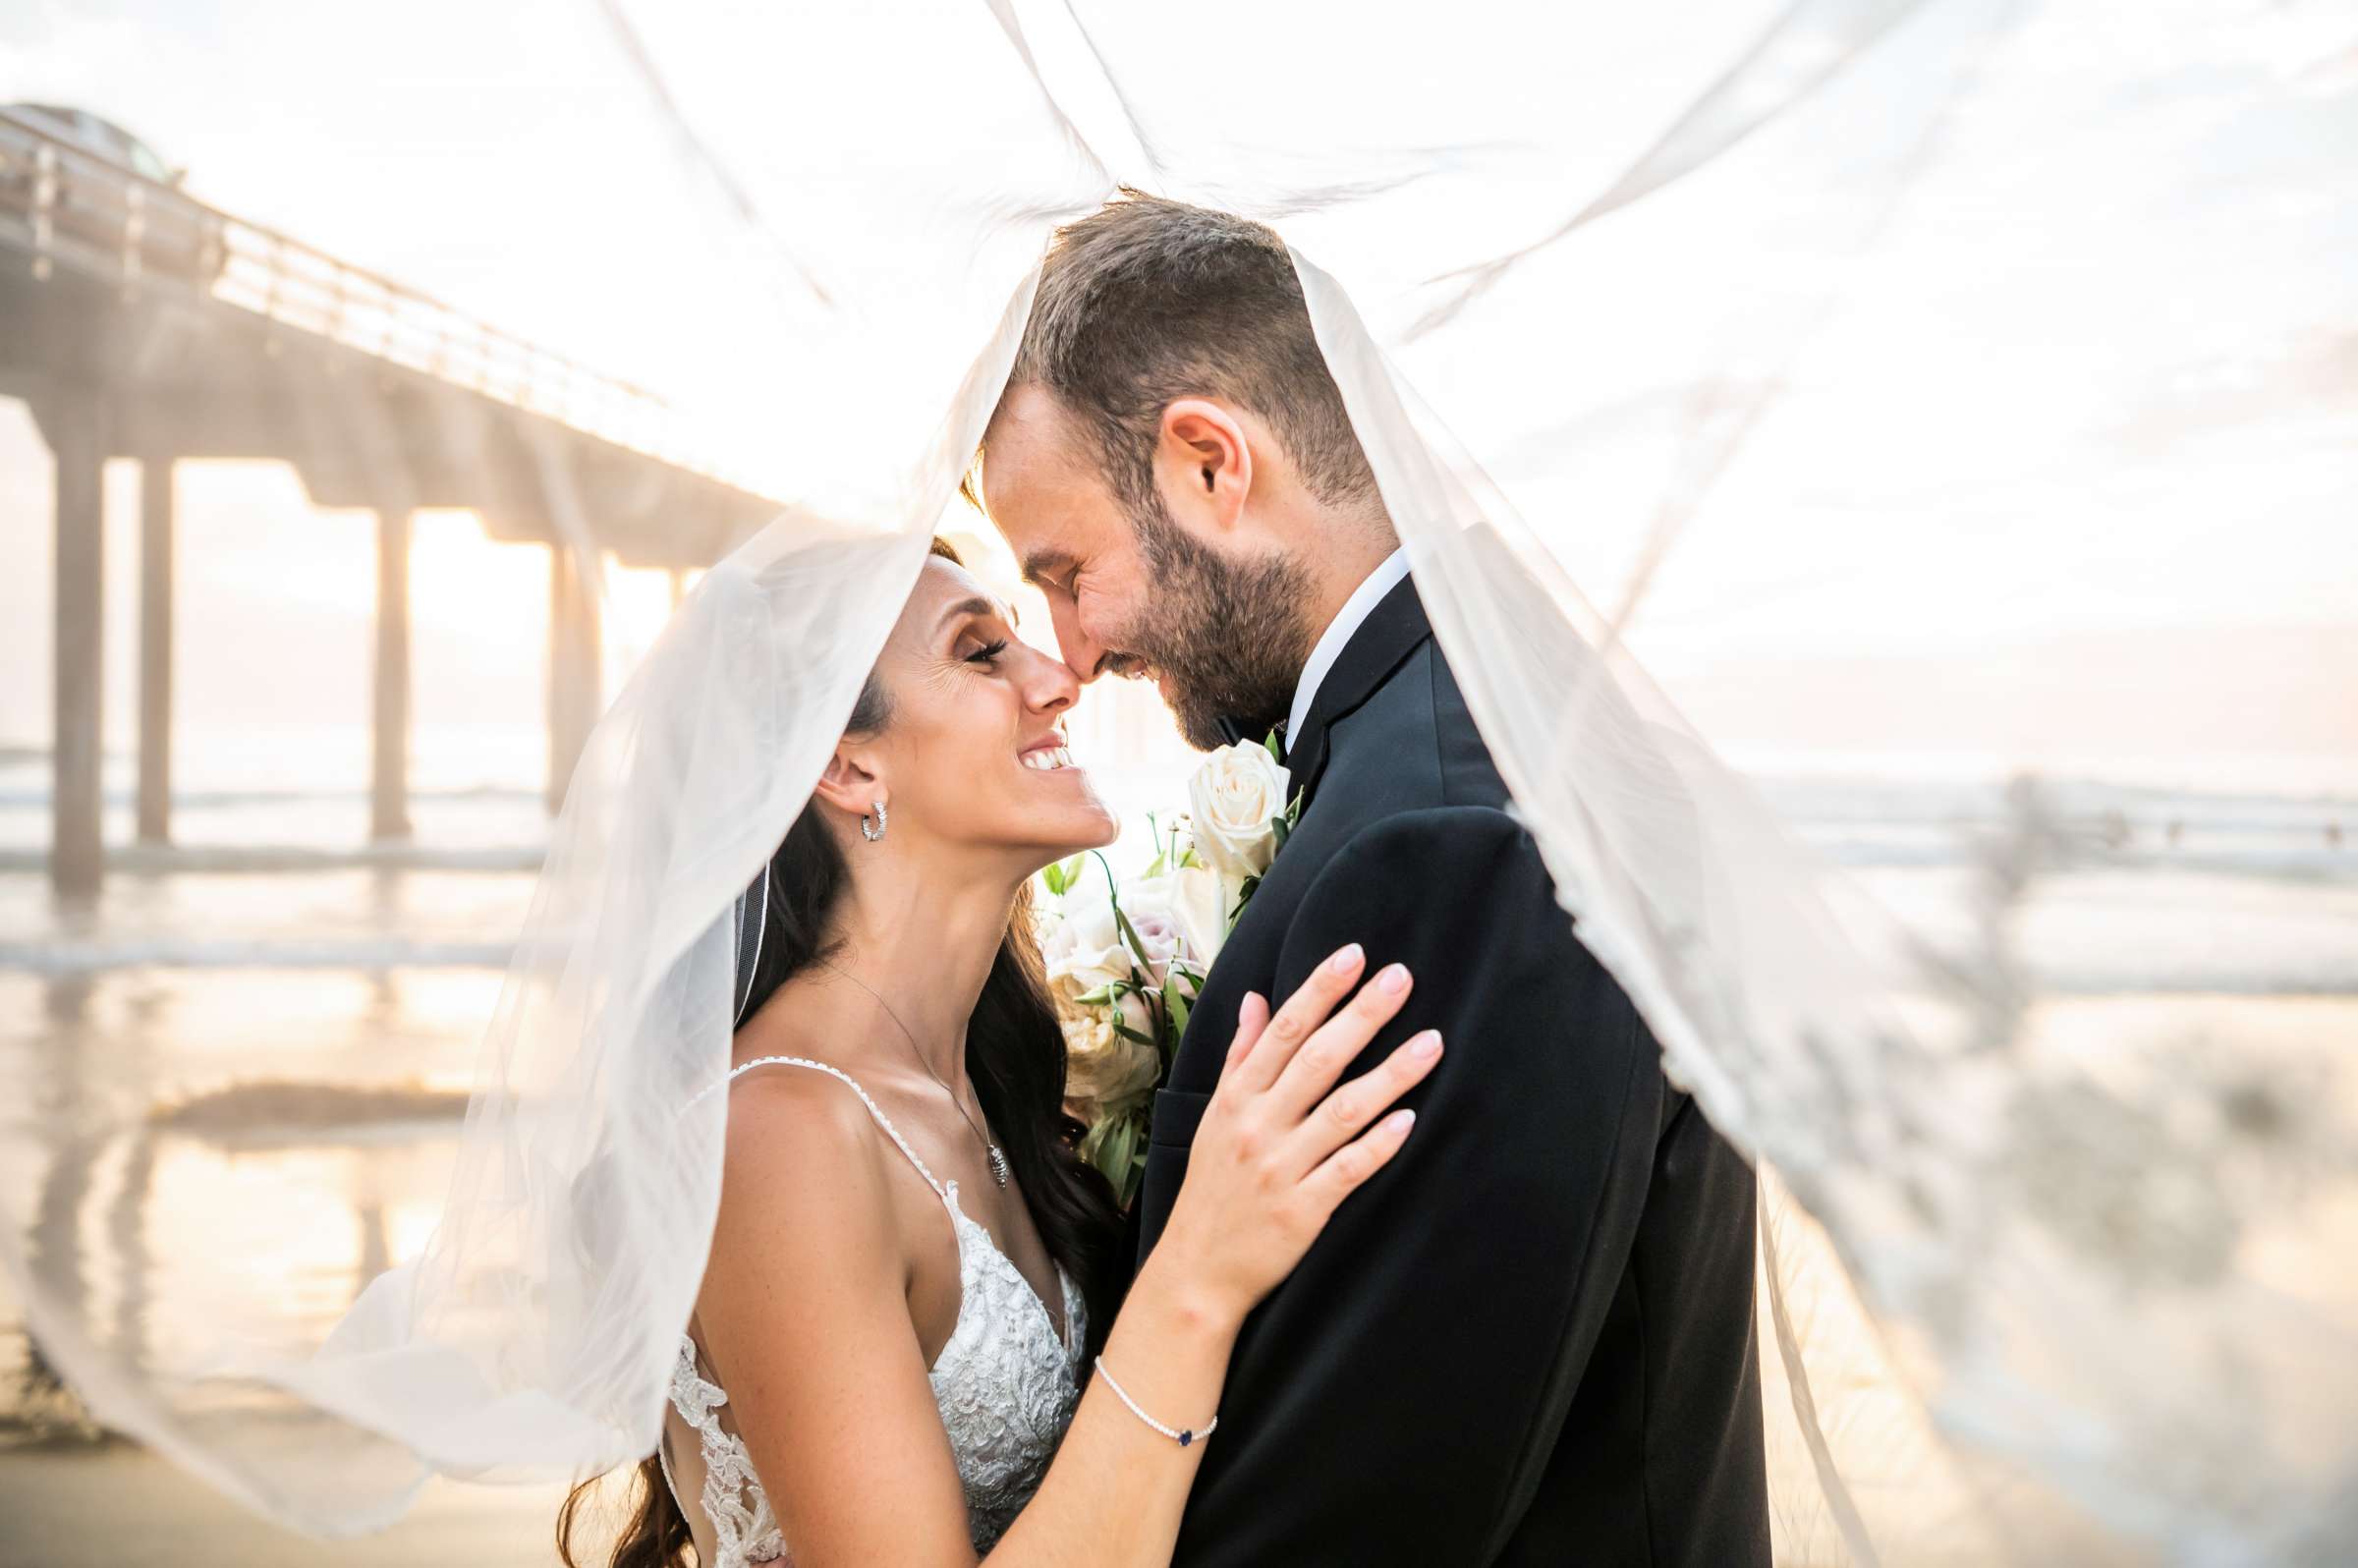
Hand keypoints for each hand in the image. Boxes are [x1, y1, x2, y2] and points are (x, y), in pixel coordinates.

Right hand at [1150, 944, 1441, 1325]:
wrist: (1196, 1270)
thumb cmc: (1213, 1187)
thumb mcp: (1215, 1117)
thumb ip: (1240, 1057)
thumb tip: (1255, 999)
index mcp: (1238, 1097)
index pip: (1284, 1031)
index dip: (1320, 990)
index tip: (1355, 956)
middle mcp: (1258, 1125)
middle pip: (1317, 1060)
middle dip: (1362, 1016)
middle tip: (1402, 979)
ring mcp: (1281, 1167)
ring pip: (1343, 1111)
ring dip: (1389, 1075)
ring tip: (1432, 1044)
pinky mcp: (1303, 1209)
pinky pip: (1348, 1170)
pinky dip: (1378, 1145)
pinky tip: (1409, 1120)